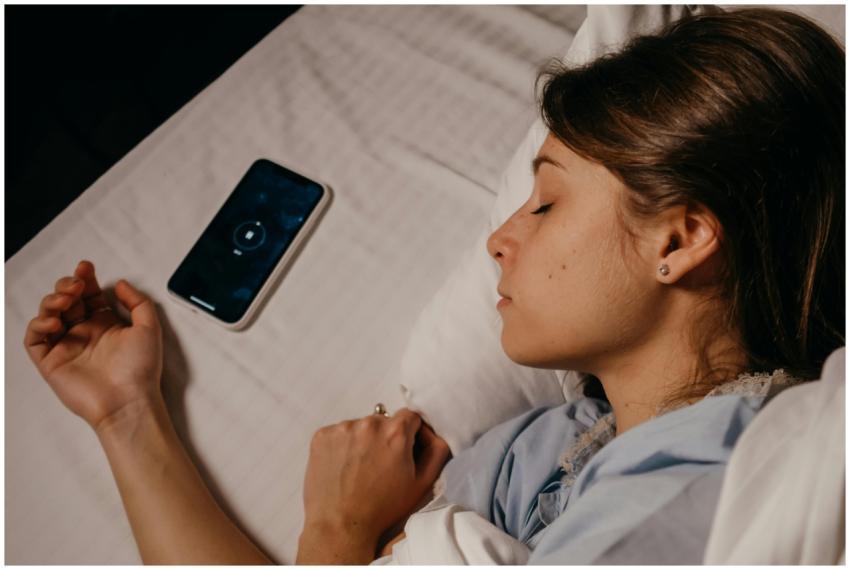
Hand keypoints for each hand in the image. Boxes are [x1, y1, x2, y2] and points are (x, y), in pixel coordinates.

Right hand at [23, 260, 163, 433]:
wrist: (129, 400)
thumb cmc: (141, 368)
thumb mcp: (149, 327)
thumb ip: (137, 302)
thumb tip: (119, 283)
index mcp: (105, 324)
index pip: (89, 294)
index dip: (84, 278)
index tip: (86, 267)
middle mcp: (84, 333)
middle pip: (66, 300)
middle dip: (66, 286)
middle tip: (75, 285)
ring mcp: (66, 347)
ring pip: (48, 315)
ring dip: (52, 301)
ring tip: (65, 300)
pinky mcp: (51, 363)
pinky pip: (35, 339)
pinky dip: (38, 325)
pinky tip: (54, 321)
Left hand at [301, 408, 450, 548]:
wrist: (341, 526)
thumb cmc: (383, 508)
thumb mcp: (422, 484)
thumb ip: (436, 450)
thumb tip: (431, 432)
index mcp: (396, 432)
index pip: (410, 416)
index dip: (410, 434)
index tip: (402, 452)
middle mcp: (369, 424)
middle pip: (384, 421)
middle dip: (385, 438)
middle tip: (379, 466)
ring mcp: (342, 428)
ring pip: (360, 426)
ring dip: (363, 441)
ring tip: (359, 469)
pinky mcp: (322, 435)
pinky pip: (338, 433)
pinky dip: (342, 445)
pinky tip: (343, 467)